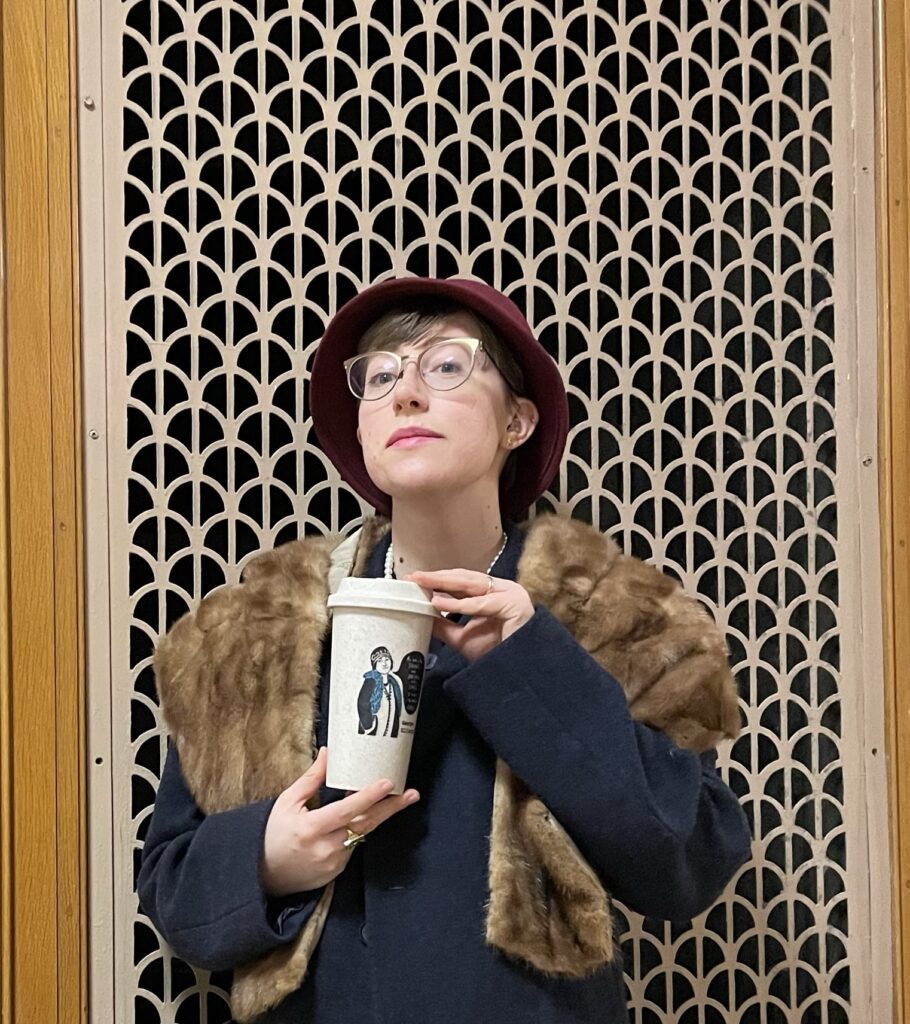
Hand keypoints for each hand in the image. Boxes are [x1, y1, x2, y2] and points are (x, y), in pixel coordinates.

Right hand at [261, 747, 418, 895]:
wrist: (264, 875)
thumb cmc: (273, 834)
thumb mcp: (287, 802)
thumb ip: (311, 779)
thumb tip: (327, 754)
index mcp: (311, 827)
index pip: (346, 810)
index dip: (368, 796)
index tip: (386, 784)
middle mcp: (326, 847)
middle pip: (366, 824)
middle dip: (391, 807)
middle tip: (411, 793)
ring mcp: (334, 862)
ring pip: (362, 834)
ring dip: (377, 816)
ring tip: (395, 799)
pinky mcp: (338, 871)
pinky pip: (354, 846)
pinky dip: (358, 831)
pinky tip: (360, 819)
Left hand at [405, 569, 534, 662]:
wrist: (515, 672)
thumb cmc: (495, 654)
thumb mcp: (462, 638)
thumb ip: (444, 626)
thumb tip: (422, 615)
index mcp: (492, 594)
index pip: (461, 581)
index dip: (438, 580)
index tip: (415, 580)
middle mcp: (502, 589)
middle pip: (465, 578)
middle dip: (437, 577)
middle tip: (414, 576)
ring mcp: (510, 594)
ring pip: (471, 584)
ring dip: (444, 583)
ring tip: (422, 583)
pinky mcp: (514, 604)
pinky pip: (481, 603)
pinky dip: (458, 604)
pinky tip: (439, 603)